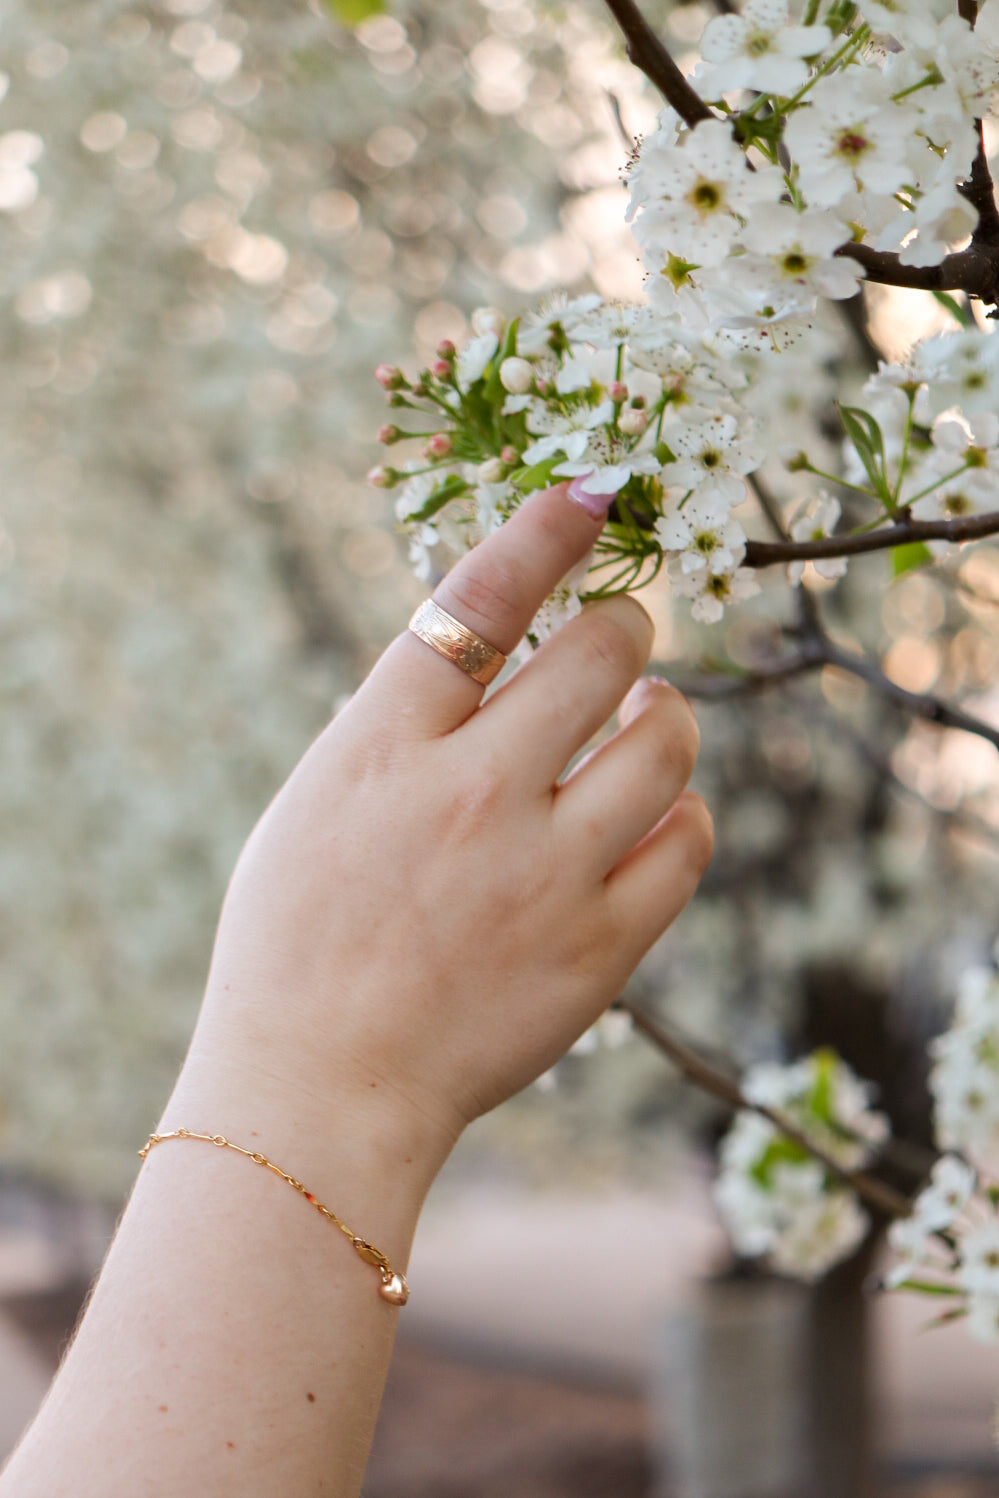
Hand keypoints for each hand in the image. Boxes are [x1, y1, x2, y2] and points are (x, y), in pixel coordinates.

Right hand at [193, 482, 712, 1172]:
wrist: (318, 1086)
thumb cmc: (298, 939)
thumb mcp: (316, 802)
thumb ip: (402, 725)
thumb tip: (497, 659)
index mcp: (383, 745)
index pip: (479, 598)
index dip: (548, 526)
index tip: (598, 483)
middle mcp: (472, 792)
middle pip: (603, 652)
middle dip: (629, 629)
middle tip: (624, 642)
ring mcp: (543, 871)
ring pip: (668, 741)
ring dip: (671, 712)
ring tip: (651, 720)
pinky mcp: (599, 947)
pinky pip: (688, 842)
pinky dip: (683, 812)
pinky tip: (657, 814)